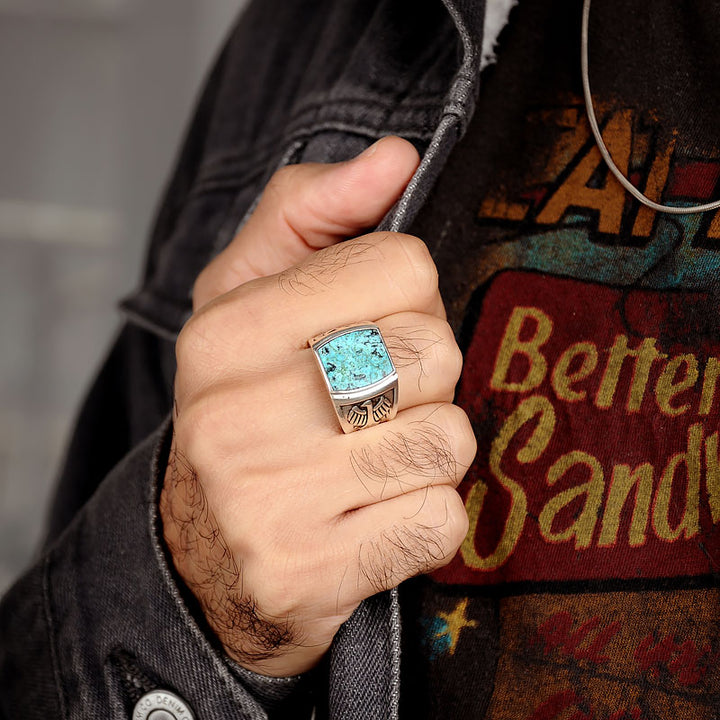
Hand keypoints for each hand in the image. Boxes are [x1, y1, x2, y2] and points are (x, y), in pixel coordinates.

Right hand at [160, 138, 475, 676]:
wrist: (206, 549)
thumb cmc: (245, 406)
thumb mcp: (250, 292)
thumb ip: (315, 209)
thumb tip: (397, 157)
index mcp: (229, 331)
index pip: (404, 267)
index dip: (408, 301)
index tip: (371, 332)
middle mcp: (239, 414)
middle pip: (437, 352)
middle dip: (424, 379)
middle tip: (372, 405)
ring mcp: (269, 502)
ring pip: (448, 441)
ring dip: (427, 451)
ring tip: (369, 462)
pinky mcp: (310, 574)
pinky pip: (442, 521)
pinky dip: (425, 517)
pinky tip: (371, 516)